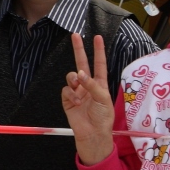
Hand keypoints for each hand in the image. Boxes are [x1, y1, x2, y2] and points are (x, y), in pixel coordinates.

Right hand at [62, 33, 115, 164]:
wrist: (93, 134)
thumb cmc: (103, 118)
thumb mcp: (103, 99)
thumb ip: (92, 85)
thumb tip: (80, 74)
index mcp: (100, 83)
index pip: (99, 63)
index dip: (98, 51)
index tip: (97, 37)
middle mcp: (88, 85)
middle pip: (82, 63)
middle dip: (78, 50)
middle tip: (75, 35)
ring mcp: (77, 92)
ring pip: (71, 76)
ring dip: (74, 79)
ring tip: (78, 86)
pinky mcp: (68, 100)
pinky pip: (66, 90)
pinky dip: (70, 94)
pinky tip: (76, 101)